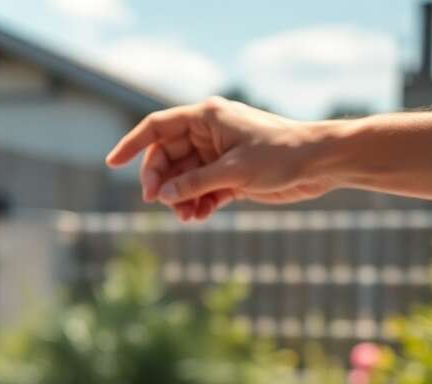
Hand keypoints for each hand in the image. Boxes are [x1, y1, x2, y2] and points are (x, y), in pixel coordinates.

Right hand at [105, 97, 334, 220]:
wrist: (320, 164)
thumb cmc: (281, 154)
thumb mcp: (234, 170)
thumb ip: (195, 182)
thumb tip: (163, 196)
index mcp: (206, 118)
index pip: (157, 127)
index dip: (132, 145)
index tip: (112, 164)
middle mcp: (209, 133)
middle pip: (167, 157)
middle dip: (161, 181)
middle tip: (159, 203)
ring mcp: (219, 155)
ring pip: (184, 178)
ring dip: (180, 198)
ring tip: (185, 217)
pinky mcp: (231, 176)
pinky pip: (202, 190)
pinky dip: (198, 203)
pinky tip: (199, 217)